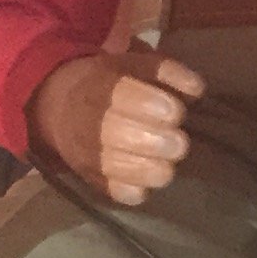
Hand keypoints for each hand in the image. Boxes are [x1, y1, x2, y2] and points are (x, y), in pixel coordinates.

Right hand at [27, 50, 208, 206]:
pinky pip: (121, 193)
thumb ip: (168, 72)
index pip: (124, 97)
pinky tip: (148, 175)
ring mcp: (89, 155)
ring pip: (126, 170)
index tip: (175, 112)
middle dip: (163, 142)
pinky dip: (140, 188)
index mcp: (100, 87)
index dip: (156, 107)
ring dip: (157, 168)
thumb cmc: (109, 82)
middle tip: (179, 141)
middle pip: (126, 136)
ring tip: (167, 159)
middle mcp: (90, 123)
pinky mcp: (94, 181)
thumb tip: (196, 89)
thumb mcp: (134, 64)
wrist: (60, 107)